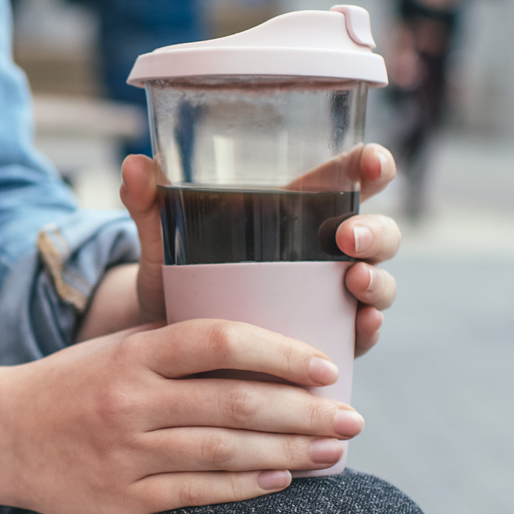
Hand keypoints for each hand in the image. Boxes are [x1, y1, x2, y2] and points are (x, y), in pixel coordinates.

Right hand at [0, 320, 364, 513]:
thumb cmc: (74, 383)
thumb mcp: (119, 345)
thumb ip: (181, 346)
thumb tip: (271, 348)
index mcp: (133, 352)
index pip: (218, 341)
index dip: (279, 353)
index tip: (327, 364)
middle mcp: (130, 401)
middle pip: (235, 404)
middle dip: (305, 412)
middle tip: (353, 417)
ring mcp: (125, 453)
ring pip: (224, 453)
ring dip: (289, 453)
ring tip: (334, 450)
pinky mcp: (120, 499)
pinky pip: (196, 494)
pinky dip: (245, 488)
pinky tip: (282, 480)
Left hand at [80, 146, 405, 355]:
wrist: (172, 349)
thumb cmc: (178, 280)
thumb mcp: (164, 244)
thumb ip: (151, 205)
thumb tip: (133, 164)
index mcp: (297, 211)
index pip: (349, 178)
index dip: (371, 166)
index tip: (371, 165)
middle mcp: (325, 252)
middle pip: (377, 233)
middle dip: (376, 231)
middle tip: (347, 238)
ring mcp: (332, 298)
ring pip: (379, 281)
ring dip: (378, 280)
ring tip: (354, 282)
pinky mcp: (327, 340)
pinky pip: (363, 332)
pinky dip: (369, 328)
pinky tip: (361, 326)